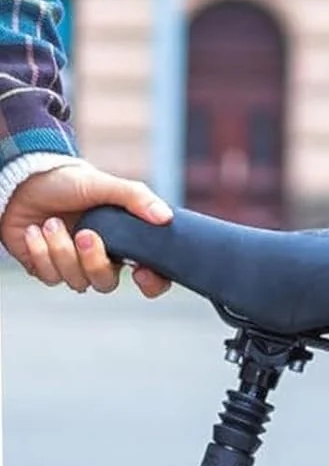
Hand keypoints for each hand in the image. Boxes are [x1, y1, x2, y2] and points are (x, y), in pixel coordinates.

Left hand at [0, 162, 172, 296]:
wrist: (25, 183)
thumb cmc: (69, 183)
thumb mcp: (106, 185)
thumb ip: (137, 199)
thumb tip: (165, 217)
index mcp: (125, 240)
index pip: (152, 274)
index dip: (152, 282)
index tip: (141, 271)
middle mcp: (102, 257)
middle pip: (107, 283)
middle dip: (94, 261)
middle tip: (84, 234)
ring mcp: (74, 266)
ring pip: (76, 281)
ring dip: (61, 250)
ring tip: (52, 222)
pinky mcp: (48, 269)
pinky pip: (49, 276)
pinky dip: (41, 251)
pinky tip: (35, 231)